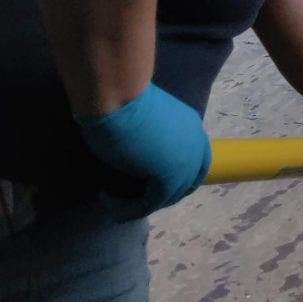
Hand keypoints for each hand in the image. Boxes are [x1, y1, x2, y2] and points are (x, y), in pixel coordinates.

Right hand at [77, 83, 211, 218]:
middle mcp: (195, 146)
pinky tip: (105, 199)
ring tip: (112, 201)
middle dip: (159, 196)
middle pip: (184, 185)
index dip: (178, 180)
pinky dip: (125, 209)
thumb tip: (143, 154)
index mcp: (192, 128)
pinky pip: (147, 205)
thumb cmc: (125, 97)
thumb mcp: (147, 121)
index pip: (197, 165)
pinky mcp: (167, 177)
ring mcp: (185, 163)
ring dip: (138, 204)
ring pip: (164, 198)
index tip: (150, 186)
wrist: (120, 92)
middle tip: (131, 200)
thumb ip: (154, 138)